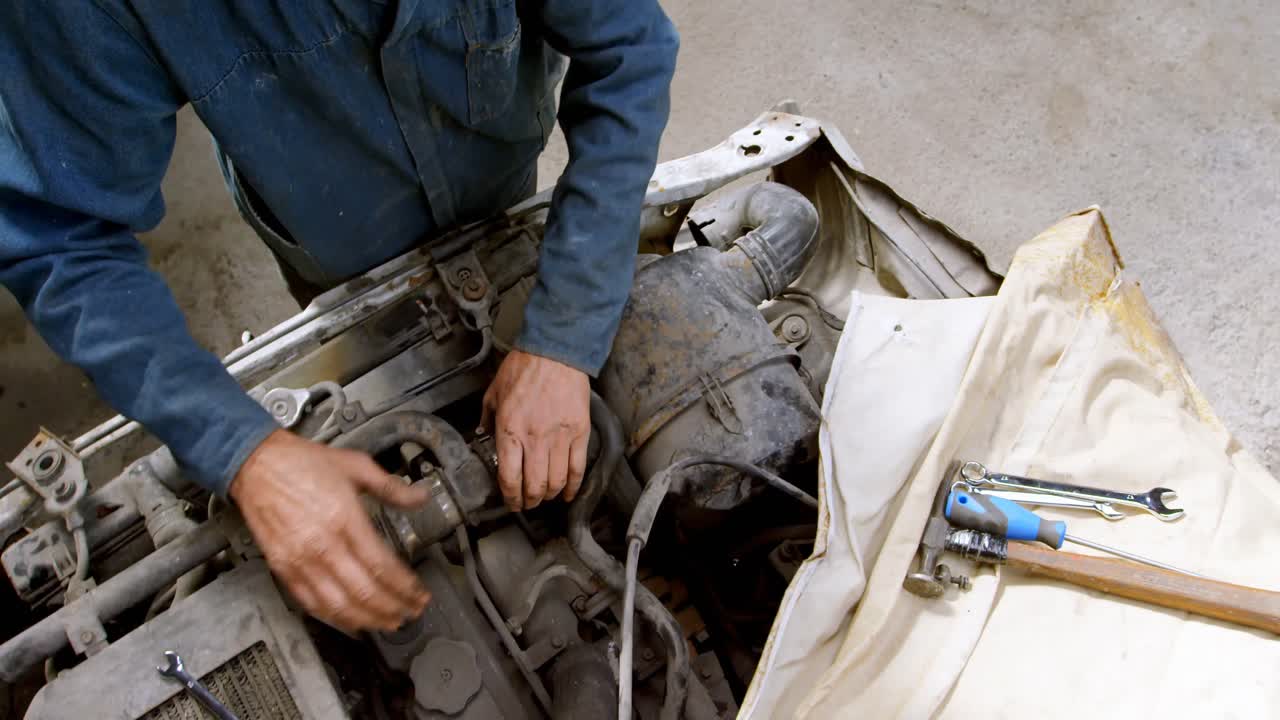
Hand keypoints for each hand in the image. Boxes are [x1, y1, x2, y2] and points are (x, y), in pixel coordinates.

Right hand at [229, 430, 431, 632]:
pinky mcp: (283, 569)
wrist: (256, 464)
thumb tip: (420, 497)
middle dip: (393, 608)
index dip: (405, 587)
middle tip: (411, 613)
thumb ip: (390, 486)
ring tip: (388, 623)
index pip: (382, 565)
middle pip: (365, 592)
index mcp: (344, 518)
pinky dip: (334, 618)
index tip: (419, 594)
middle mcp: (323, 545)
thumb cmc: (302, 463)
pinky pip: (311, 603)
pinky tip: (351, 622)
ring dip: (368, 620)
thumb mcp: (355, 465)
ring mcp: (301, 561)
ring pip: (339, 605)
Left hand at [481, 350, 589, 510]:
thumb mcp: (494, 392)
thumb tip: (483, 436)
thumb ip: (487, 418)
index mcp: (510, 430)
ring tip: (545, 496)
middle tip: (528, 503)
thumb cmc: (524, 368)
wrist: (556, 351)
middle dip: (530, 501)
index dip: (510, 497)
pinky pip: (578, 468)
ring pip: (556, 481)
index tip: (511, 502)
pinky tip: (567, 493)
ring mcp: (560, 437)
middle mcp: (535, 439)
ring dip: (550, 495)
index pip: (509, 478)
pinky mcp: (580, 433)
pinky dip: (573, 486)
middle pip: (535, 486)